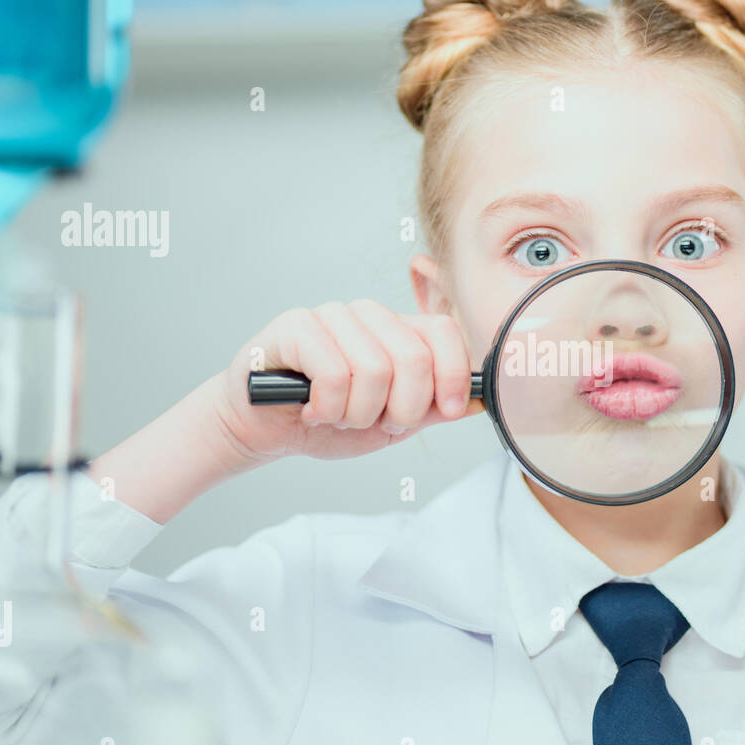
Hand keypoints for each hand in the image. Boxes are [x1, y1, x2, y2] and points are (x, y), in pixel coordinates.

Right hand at [212, 299, 481, 464]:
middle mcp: (368, 315)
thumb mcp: (390, 423)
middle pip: (414, 358)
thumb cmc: (326, 421)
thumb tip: (482, 400)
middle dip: (401, 410)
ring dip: (357, 414)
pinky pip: (334, 374)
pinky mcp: (296, 326)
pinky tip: (312, 410)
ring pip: (374, 370)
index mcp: (397, 331)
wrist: (263, 428)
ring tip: (336, 416)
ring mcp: (332, 316)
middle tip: (375, 422)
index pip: (444, 334)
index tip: (448, 410)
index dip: (454, 375)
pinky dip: (328, 408)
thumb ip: (433, 409)